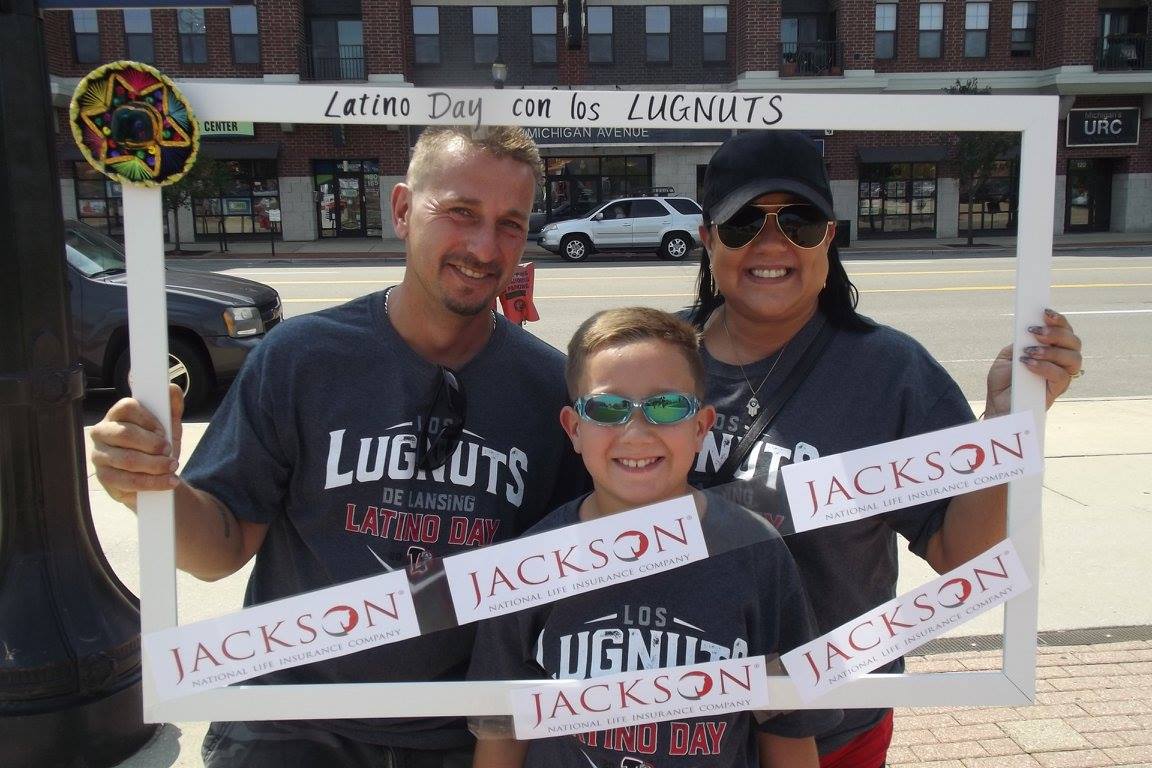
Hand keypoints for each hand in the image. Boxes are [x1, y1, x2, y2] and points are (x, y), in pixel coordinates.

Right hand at [90, 384, 183, 508]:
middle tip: (169, 451)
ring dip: (155, 465)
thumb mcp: (169, 425)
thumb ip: (172, 406)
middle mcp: (102, 432)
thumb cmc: (158, 445)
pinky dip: (151, 483)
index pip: (127, 407)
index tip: (165, 431)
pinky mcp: (104, 478)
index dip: (149, 419)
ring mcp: (100, 455)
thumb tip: (171, 388)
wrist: (156, 476)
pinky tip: (166, 482)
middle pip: (125, 434)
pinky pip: (126, 481)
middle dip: (152, 445)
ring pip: (127, 460)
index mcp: (117, 414)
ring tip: (172, 467)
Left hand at [985, 309, 1082, 417]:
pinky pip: (1061, 376)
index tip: (1044, 312)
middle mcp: (1061, 361)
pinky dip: (1045, 366)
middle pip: (1074, 341)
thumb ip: (1021, 342)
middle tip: (1035, 332)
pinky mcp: (1057, 391)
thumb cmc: (1003, 381)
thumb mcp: (1009, 356)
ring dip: (1052, 351)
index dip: (1058, 320)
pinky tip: (1029, 363)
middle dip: (1056, 332)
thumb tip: (1032, 330)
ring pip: (1073, 358)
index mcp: (1051, 349)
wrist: (997, 405)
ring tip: (1029, 351)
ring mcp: (1061, 376)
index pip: (1064, 331)